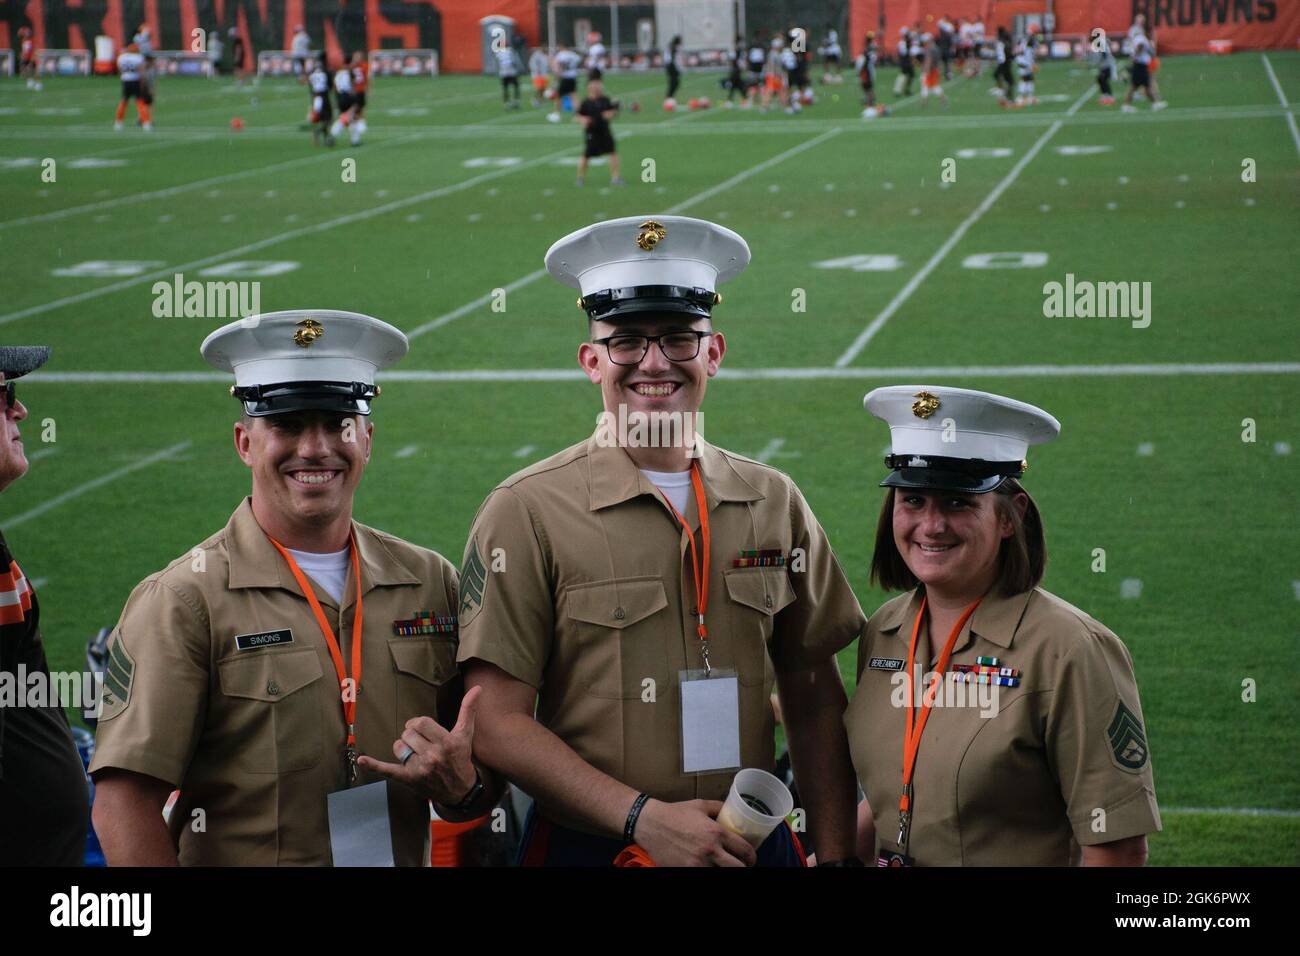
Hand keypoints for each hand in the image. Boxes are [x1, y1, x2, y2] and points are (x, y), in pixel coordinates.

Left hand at [357, 686, 479, 805]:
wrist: (460, 789)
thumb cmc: (460, 758)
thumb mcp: (466, 734)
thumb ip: (469, 710)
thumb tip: (477, 689)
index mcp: (446, 743)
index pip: (421, 722)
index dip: (418, 723)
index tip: (421, 729)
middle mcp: (433, 756)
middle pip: (408, 734)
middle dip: (412, 736)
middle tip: (420, 743)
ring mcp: (419, 769)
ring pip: (399, 747)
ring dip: (402, 748)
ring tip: (413, 753)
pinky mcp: (408, 779)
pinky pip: (388, 770)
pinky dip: (374, 765)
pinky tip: (363, 759)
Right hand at [632, 799, 757, 866]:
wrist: (650, 824)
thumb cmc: (675, 813)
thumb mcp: (700, 805)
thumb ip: (718, 807)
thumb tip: (731, 812)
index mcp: (716, 832)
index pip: (745, 850)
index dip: (752, 857)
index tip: (750, 859)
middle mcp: (710, 850)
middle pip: (738, 868)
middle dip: (742, 867)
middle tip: (741, 865)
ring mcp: (698, 864)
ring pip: (721, 874)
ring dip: (724, 870)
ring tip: (722, 866)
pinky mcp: (685, 871)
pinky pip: (704, 876)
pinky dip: (708, 872)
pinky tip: (707, 867)